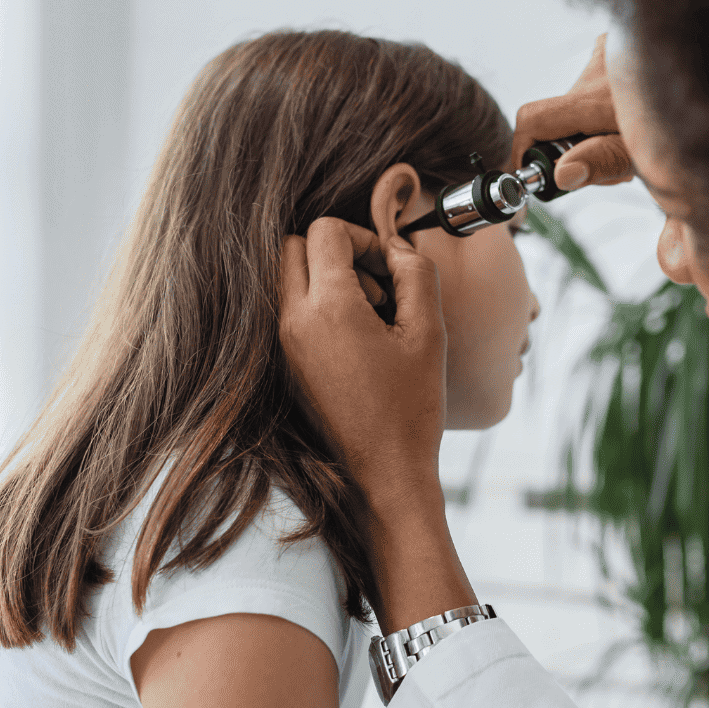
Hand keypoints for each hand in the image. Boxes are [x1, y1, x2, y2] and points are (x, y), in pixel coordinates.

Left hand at [279, 219, 445, 489]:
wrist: (382, 477)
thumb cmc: (411, 408)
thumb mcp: (428, 333)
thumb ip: (417, 274)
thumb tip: (398, 248)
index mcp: (328, 309)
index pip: (325, 231)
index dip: (364, 237)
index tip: (391, 269)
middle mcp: (291, 323)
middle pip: (293, 247)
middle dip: (336, 252)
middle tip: (376, 288)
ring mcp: (280, 347)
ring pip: (287, 280)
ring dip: (325, 280)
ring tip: (369, 318)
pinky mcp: (281, 367)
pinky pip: (288, 314)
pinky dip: (317, 310)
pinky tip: (354, 343)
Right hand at [510, 32, 633, 189]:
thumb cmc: (692, 127)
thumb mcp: (647, 155)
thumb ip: (601, 164)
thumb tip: (561, 174)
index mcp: (599, 96)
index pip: (535, 119)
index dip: (522, 151)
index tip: (526, 175)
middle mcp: (600, 65)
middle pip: (561, 118)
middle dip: (575, 147)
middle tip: (611, 167)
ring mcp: (610, 51)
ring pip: (580, 105)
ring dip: (594, 130)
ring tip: (633, 143)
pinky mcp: (618, 47)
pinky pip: (598, 86)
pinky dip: (607, 110)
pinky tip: (635, 119)